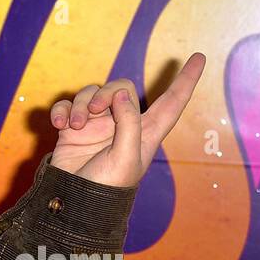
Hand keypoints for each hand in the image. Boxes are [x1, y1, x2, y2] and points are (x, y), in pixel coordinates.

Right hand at [47, 52, 206, 187]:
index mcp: (147, 133)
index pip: (172, 102)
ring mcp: (99, 125)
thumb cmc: (107, 187)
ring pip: (93, 93)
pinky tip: (60, 124)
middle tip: (96, 111)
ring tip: (75, 125)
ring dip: (81, 104)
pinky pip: (70, 105)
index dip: (186, 80)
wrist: (73, 202)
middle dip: (107, 92)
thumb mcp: (125, 158)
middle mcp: (125, 125)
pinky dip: (63, 110)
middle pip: (121, 87)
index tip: (200, 57)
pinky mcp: (75, 127)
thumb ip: (129, 124)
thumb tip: (124, 92)